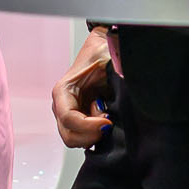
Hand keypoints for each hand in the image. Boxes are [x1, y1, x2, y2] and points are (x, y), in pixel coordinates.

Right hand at [50, 29, 115, 147]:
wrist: (103, 49)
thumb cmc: (102, 51)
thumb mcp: (109, 59)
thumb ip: (116, 71)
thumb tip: (125, 85)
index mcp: (63, 91)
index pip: (68, 118)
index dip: (88, 126)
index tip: (108, 121)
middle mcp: (63, 105)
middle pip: (69, 136)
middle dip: (91, 135)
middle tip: (109, 124)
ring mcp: (71, 114)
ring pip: (77, 139)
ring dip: (95, 134)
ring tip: (108, 116)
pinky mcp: (81, 120)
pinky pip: (86, 137)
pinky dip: (98, 134)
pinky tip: (108, 120)